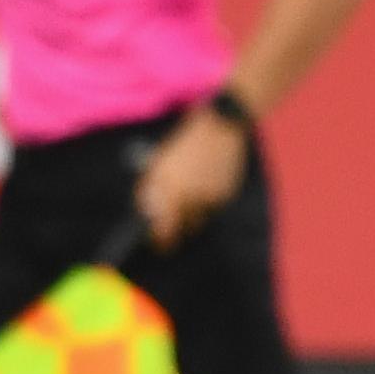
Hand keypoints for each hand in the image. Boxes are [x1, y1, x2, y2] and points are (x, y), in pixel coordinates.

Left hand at [135, 109, 247, 249]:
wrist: (220, 128)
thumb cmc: (183, 145)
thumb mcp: (158, 165)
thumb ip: (149, 192)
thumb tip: (146, 215)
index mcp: (169, 191)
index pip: (164, 231)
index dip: (161, 241)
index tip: (159, 245)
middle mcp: (191, 199)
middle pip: (185, 228)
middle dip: (179, 226)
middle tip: (174, 220)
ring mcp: (211, 198)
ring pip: (200, 218)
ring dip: (194, 212)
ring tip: (191, 191)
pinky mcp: (228, 195)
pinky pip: (215, 208)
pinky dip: (209, 201)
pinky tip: (207, 182)